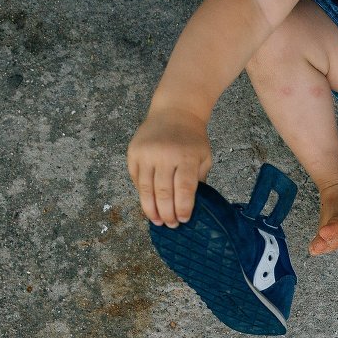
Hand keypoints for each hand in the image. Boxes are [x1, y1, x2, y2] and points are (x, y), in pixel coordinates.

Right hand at [126, 109, 212, 227]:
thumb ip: (198, 179)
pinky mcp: (133, 153)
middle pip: (163, 192)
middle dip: (166, 213)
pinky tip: (148, 204)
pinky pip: (136, 179)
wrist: (174, 112)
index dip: (183, 208)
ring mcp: (146, 154)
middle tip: (170, 225)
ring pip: (145, 189)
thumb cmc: (192, 139)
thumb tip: (191, 206)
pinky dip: (142, 194)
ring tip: (157, 221)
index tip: (183, 220)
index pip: (184, 189)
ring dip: (151, 209)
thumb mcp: (204, 156)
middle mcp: (164, 155)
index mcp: (186, 157)